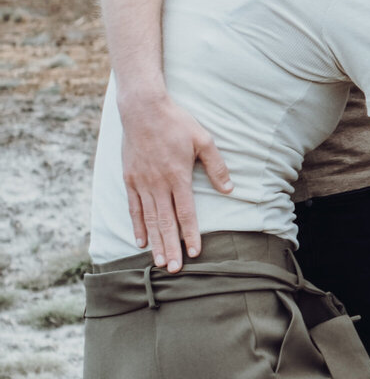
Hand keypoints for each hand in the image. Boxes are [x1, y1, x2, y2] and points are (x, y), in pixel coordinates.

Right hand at [121, 90, 232, 272]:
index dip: (190, 234)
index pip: (185, 212)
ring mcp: (141, 183)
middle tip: (173, 269)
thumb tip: (230, 188)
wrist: (142, 109)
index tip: (194, 253)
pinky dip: (137, 226)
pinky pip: (133, 208)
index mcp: (178, 176)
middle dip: (170, 247)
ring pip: (149, 220)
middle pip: (165, 222)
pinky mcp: (129, 179)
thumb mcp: (203, 139)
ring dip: (154, 243)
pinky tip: (140, 241)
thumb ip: (216, 166)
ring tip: (158, 262)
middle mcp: (158, 184)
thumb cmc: (176, 122)